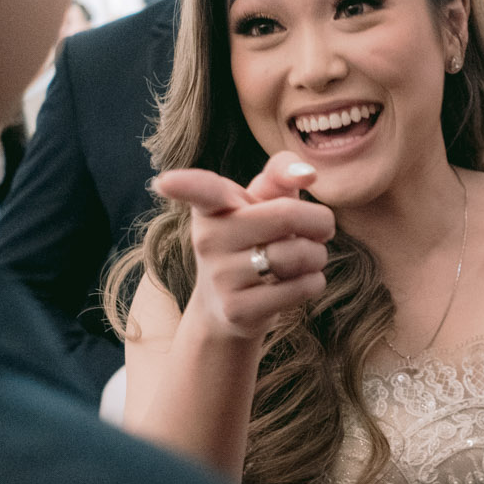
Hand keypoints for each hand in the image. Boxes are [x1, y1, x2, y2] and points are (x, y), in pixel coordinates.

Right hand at [151, 151, 335, 340]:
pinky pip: (302, 287)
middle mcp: (208, 240)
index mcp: (212, 208)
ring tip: (304, 259)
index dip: (185, 185)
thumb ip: (281, 174)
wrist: (230, 304)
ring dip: (317, 256)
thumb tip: (307, 175)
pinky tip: (297, 282)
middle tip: (319, 229)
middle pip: (286, 215)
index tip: (164, 183)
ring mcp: (220, 277)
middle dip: (319, 222)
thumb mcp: (262, 201)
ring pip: (299, 255)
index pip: (201, 191)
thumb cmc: (255, 238)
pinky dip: (314, 282)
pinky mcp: (238, 310)